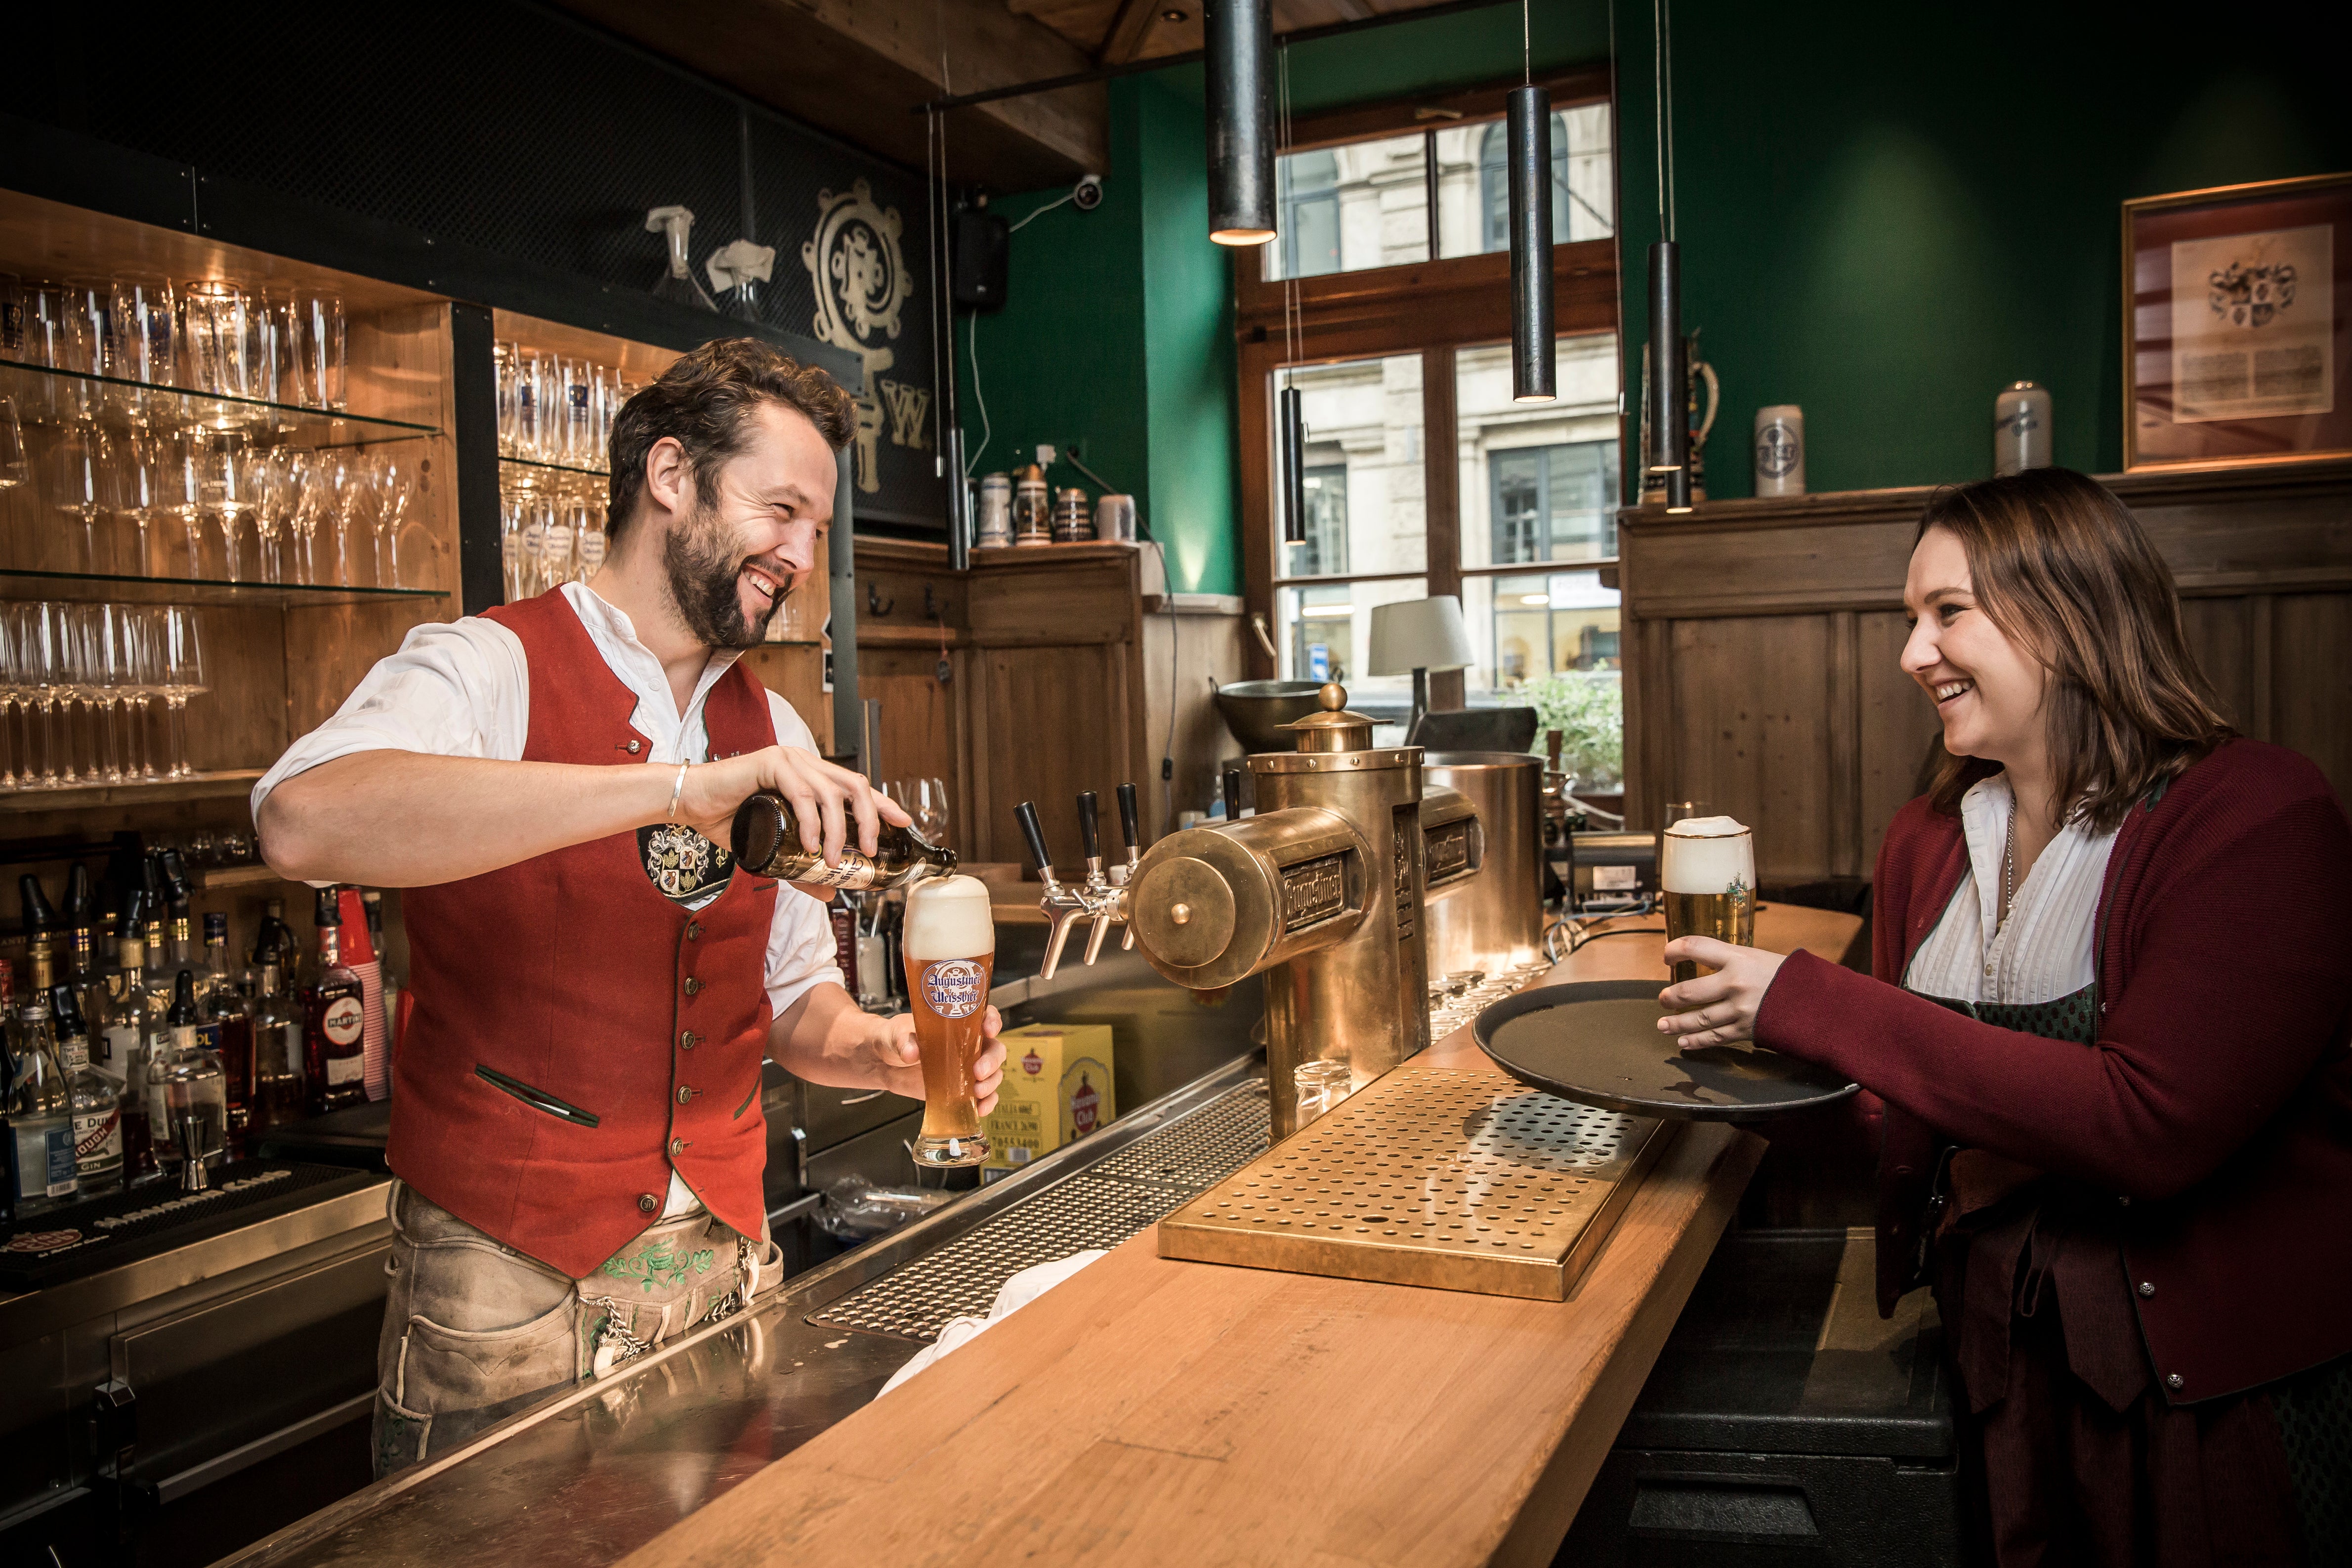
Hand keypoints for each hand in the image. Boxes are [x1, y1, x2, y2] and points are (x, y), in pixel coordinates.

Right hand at [675, 744, 910, 866]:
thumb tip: (829, 893)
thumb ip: (801, 868)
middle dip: (871, 819)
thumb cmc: (728, 820)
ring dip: (839, 830)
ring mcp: (790, 760)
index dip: (883, 804)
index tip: (904, 823)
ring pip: (832, 793)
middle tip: (870, 852)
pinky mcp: (771, 763)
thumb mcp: (773, 850)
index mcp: (811, 775)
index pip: (856, 787)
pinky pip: (803, 794)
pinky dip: (811, 822)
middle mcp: (805, 763)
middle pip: (855, 787)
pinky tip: (810, 845)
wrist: (689, 804)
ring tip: (833, 861)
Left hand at [868, 1006, 1006, 1115]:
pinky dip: (986, 1103)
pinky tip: (980, 1108)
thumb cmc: (894, 1038)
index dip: (992, 1021)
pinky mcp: (960, 1089)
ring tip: (977, 1092)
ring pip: (992, 1074)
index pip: (984, 1017)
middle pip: (993, 1049)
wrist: (883, 1063)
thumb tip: (911, 1052)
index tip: (988, 1030)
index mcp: (956, 1024)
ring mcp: (965, 1068)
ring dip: (991, 1084)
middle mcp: (966, 1045)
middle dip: (991, 1061)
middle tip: (978, 1072)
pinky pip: (981, 1096)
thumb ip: (904, 1041)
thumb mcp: (896, 1033)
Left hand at [1656, 938, 1787, 1050]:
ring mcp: (1740, 1009)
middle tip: (1662, 999)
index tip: (1667, 956)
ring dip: (1677, 1024)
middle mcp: (1735, 983)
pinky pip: (1715, 1037)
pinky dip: (1697, 1041)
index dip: (1675, 950)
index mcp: (1738, 958)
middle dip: (1670, 997)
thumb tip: (1704, 963)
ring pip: (1699, 1019)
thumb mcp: (1757, 957)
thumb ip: (1730, 961)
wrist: (1817, 1000)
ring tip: (1663, 1025)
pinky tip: (1684, 1043)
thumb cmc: (1786, 975)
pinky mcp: (1746, 1030)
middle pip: (1690, 991)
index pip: (1695, 947)